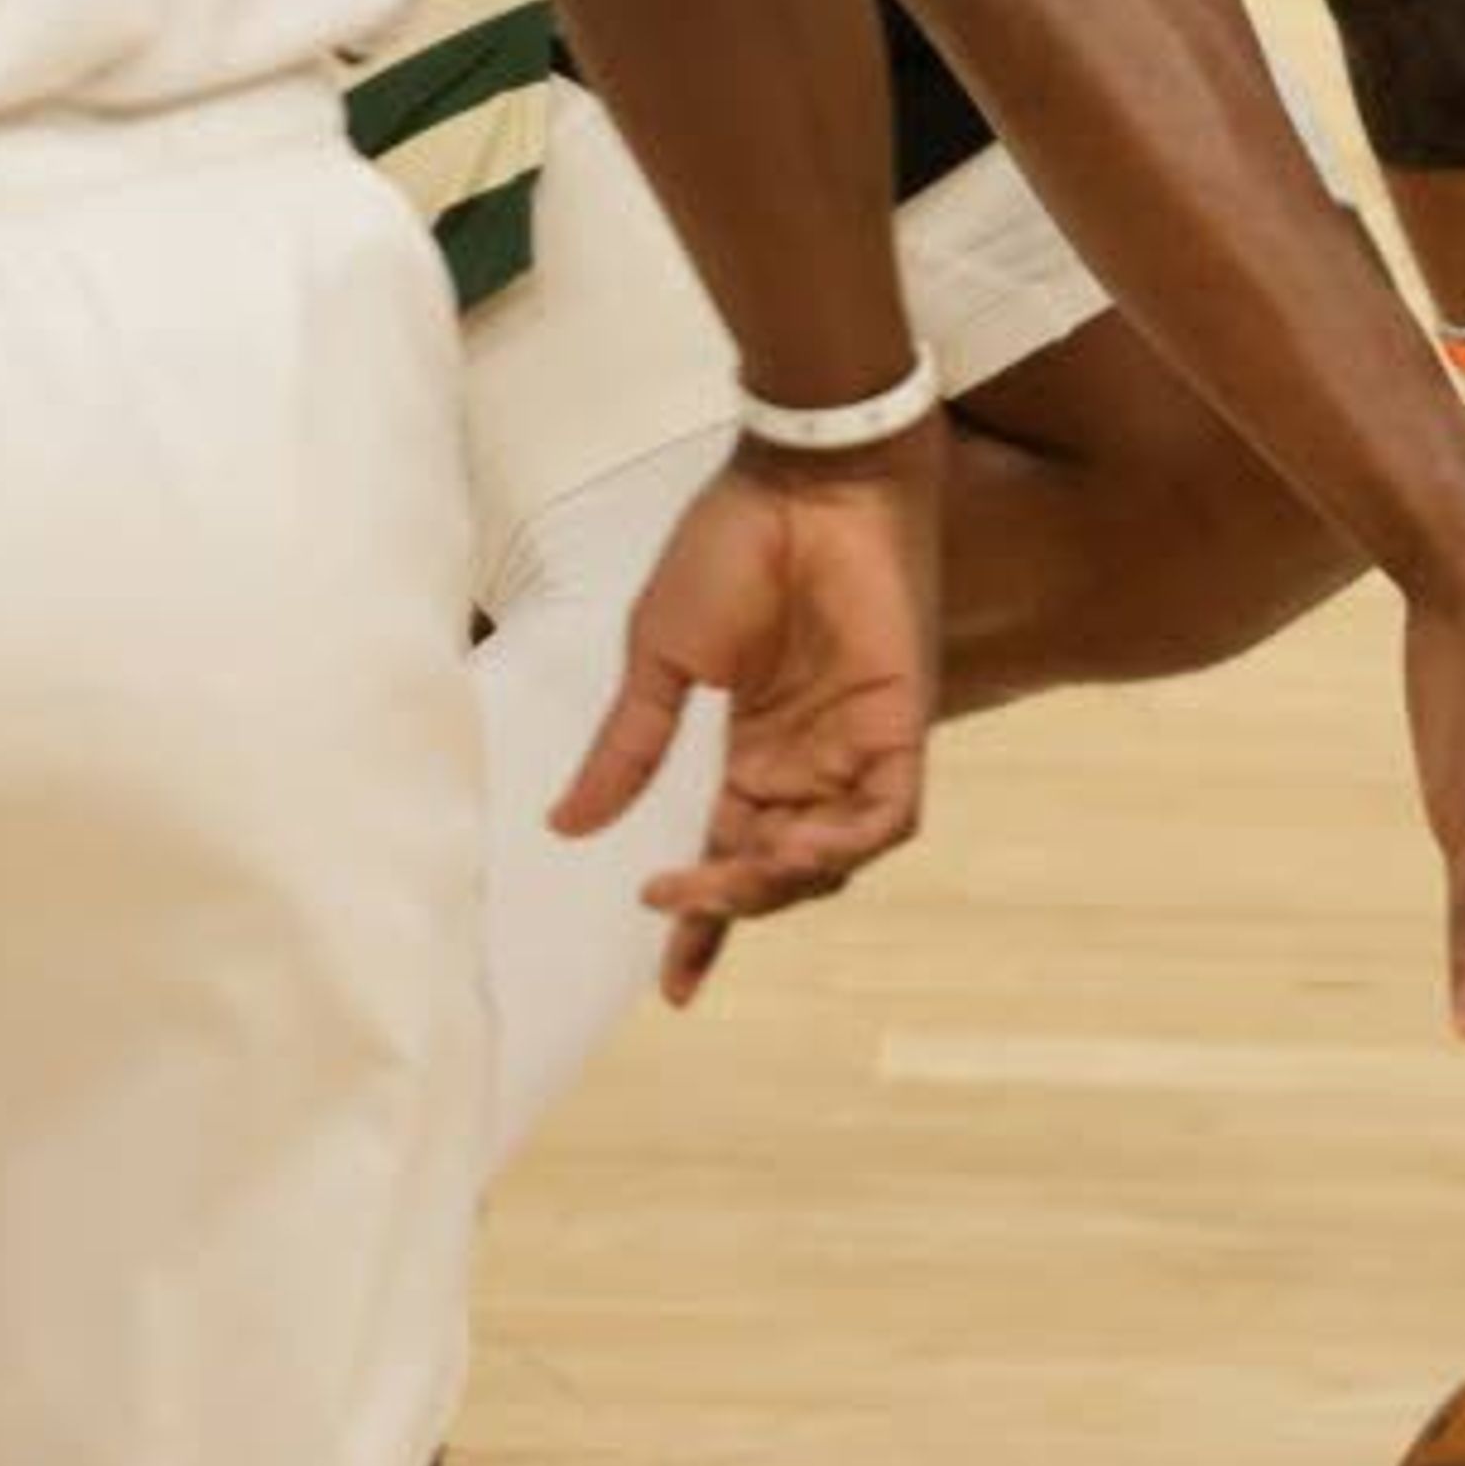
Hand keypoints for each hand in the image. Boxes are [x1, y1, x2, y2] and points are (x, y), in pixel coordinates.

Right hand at [551, 432, 941, 1002]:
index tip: (673, 990)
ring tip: (730, 873)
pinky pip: (886, 815)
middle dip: (725, 904)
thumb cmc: (730, 545)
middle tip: (672, 900)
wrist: (802, 475)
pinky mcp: (899, 722)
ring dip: (778, 883)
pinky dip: (844, 846)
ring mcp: (852, 745)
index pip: (726, 858)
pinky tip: (792, 848)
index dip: (702, 925)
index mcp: (746, 750)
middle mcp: (803, 761)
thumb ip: (627, 747)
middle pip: (772, 872)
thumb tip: (565, 827)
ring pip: (829, 859)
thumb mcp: (659, 657)